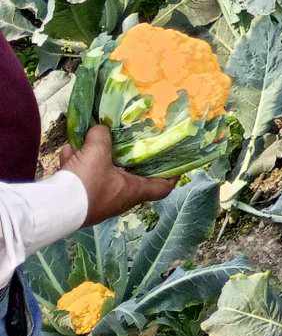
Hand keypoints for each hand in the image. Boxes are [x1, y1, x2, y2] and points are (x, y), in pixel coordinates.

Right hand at [59, 126, 176, 224]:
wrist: (51, 208)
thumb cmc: (86, 182)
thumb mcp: (98, 151)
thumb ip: (102, 136)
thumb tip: (101, 127)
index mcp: (132, 191)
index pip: (162, 187)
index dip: (172, 175)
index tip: (176, 160)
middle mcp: (118, 200)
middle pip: (131, 178)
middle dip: (127, 159)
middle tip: (129, 143)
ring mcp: (97, 202)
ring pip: (101, 176)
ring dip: (94, 159)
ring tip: (88, 143)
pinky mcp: (77, 202)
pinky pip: (80, 180)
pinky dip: (75, 166)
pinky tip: (68, 152)